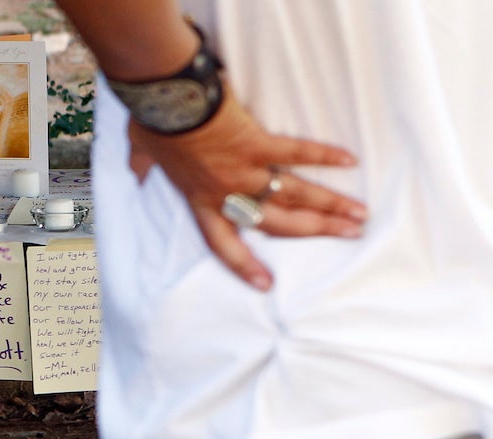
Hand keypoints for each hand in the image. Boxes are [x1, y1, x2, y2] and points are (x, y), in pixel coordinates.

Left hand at [127, 99, 364, 290]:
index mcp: (199, 200)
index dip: (244, 266)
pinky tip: (349, 162)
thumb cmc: (151, 120)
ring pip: (294, 197)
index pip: (223, 244)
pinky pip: (297, 154)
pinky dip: (323, 157)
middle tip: (347, 236)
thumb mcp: (141, 150)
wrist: (162, 100)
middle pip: (277, 224)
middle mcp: (227, 193)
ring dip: (330, 207)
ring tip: (358, 216)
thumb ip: (142, 165)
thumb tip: (134, 170)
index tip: (264, 285)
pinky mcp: (258, 144)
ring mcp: (244, 171)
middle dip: (315, 232)